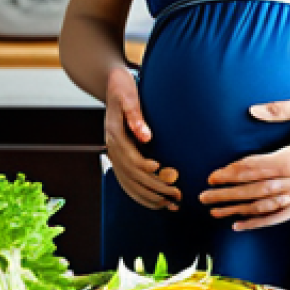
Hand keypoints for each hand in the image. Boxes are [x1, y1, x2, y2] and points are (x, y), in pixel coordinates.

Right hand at [104, 66, 180, 210]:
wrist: (111, 85)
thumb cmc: (124, 88)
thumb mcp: (129, 96)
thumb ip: (136, 116)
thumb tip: (146, 137)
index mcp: (115, 136)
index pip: (132, 160)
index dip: (148, 169)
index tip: (167, 173)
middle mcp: (113, 148)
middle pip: (133, 176)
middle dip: (156, 188)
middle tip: (178, 194)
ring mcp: (115, 155)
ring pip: (130, 184)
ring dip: (150, 197)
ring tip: (171, 205)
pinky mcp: (120, 158)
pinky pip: (128, 183)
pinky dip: (142, 194)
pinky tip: (157, 201)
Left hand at [198, 96, 289, 230]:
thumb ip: (283, 108)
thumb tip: (251, 110)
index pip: (262, 168)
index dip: (235, 172)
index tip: (213, 176)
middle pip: (262, 190)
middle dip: (231, 195)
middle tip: (204, 198)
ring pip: (273, 206)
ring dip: (244, 210)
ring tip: (218, 214)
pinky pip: (289, 213)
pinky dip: (266, 220)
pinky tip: (245, 223)